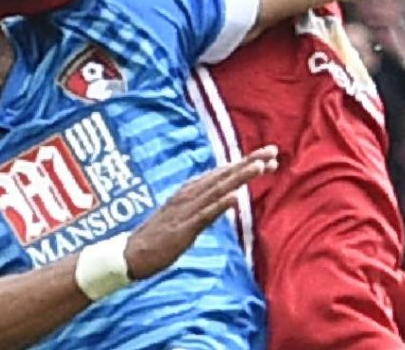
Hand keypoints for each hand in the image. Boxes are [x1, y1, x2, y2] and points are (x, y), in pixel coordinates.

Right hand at [123, 145, 277, 279]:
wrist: (131, 254)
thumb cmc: (160, 235)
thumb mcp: (187, 214)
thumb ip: (206, 202)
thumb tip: (228, 194)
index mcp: (192, 190)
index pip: (225, 173)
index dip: (247, 163)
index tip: (272, 156)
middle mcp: (191, 194)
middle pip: (225, 175)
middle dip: (250, 162)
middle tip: (274, 150)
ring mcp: (187, 210)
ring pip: (218, 189)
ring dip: (239, 177)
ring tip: (260, 166)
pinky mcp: (183, 228)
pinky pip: (204, 215)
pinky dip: (220, 205)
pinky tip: (235, 198)